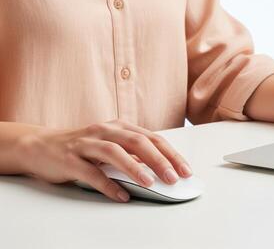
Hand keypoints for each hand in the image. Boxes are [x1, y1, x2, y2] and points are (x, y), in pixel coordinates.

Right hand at [20, 119, 191, 201]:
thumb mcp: (111, 144)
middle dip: (159, 160)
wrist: (39, 145)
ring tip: (150, 183)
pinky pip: (91, 172)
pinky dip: (108, 184)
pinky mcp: (70, 159)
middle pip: (138, 142)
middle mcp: (105, 131)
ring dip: (135, 168)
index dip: (171, 154)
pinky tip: (120, 195)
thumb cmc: (81, 146)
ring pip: (115, 152)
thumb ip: (133, 152)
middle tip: (174, 177)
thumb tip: (160, 167)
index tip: (185, 170)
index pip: (152, 138)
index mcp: (119, 126)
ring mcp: (86, 143)